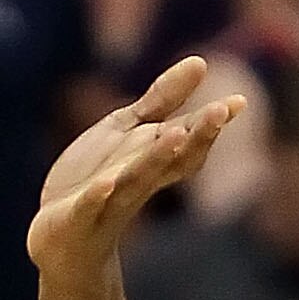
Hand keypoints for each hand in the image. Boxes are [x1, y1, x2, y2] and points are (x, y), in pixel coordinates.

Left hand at [30, 57, 243, 279]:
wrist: (62, 237)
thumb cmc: (100, 179)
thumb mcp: (127, 132)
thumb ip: (161, 100)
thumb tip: (201, 62)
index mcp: (152, 159)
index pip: (187, 142)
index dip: (210, 123)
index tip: (236, 101)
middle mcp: (137, 181)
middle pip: (169, 159)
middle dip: (195, 137)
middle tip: (218, 112)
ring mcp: (107, 202)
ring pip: (135, 181)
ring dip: (155, 160)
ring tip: (175, 135)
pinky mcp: (75, 219)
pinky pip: (89, 208)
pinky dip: (98, 196)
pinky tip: (106, 184)